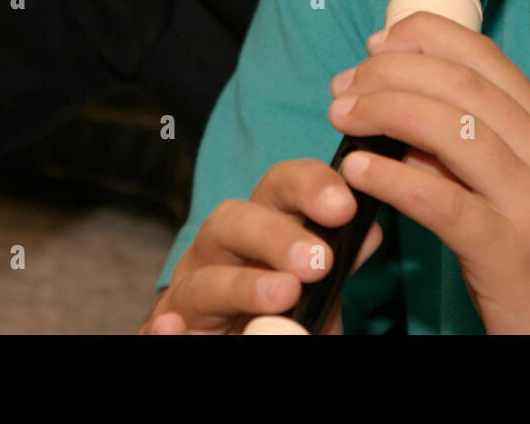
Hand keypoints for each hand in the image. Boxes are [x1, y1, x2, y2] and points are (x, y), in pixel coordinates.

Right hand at [140, 159, 382, 334]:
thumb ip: (338, 263)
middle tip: (317, 261)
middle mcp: (220, 249)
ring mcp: (191, 290)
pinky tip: (176, 328)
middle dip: (276, 235)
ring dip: (242, 285)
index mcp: (261, 225)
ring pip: (202, 278)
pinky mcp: (170, 328)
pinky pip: (162, 326)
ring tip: (284, 295)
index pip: (280, 186)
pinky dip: (168, 327)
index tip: (345, 207)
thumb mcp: (320, 289)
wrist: (250, 344)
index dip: (310, 186)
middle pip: (233, 220)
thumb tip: (367, 233)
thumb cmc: (285, 314)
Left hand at [326, 11, 529, 333]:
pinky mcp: (508, 251)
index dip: (425, 38)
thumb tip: (403, 114)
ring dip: (384, 112)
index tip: (377, 42)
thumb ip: (467, 147)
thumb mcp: (515, 187)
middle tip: (343, 86)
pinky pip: (441, 202)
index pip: (486, 58)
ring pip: (452, 130)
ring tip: (341, 117)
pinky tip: (357, 169)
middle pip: (462, 86)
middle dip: (392, 73)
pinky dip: (392, 177)